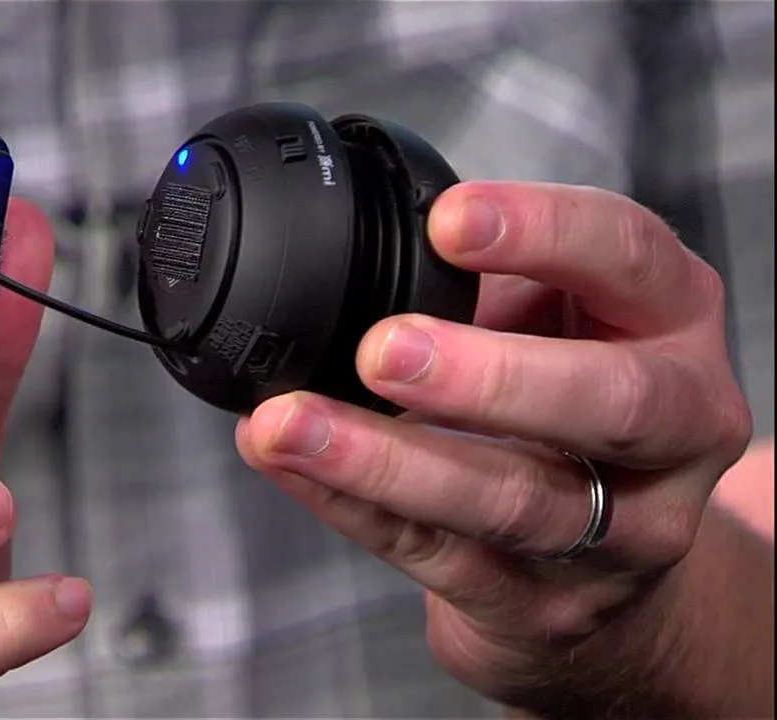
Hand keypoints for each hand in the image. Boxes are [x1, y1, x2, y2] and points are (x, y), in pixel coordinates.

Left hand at [236, 182, 751, 711]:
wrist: (613, 570)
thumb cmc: (572, 407)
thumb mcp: (560, 321)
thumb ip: (487, 285)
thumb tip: (344, 248)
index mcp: (672, 320)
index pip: (630, 256)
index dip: (544, 232)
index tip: (447, 222)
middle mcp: (678, 426)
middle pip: (611, 403)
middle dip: (489, 375)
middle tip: (381, 350)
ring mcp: (623, 534)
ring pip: (514, 503)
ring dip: (387, 460)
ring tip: (288, 423)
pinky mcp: (543, 605)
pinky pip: (433, 551)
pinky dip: (347, 502)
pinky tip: (285, 463)